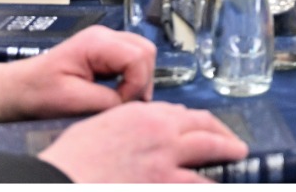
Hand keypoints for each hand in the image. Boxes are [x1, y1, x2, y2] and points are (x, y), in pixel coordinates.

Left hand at [0, 26, 154, 124]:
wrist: (17, 89)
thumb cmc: (35, 92)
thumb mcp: (71, 101)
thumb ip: (106, 101)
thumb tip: (131, 104)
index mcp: (95, 43)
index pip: (138, 56)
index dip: (136, 83)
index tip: (122, 102)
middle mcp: (104, 36)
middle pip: (146, 50)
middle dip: (142, 79)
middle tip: (126, 101)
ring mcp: (106, 42)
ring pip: (144, 53)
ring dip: (139, 78)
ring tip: (122, 98)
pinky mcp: (106, 52)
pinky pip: (133, 60)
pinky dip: (132, 77)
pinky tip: (119, 91)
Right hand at [37, 102, 248, 182]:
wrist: (57, 180)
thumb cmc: (69, 160)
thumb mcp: (98, 128)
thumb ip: (126, 126)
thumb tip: (141, 133)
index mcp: (140, 114)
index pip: (179, 113)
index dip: (195, 123)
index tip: (202, 129)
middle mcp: (160, 130)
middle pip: (204, 126)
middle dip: (222, 133)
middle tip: (234, 142)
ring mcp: (166, 158)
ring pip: (210, 149)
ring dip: (226, 153)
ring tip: (237, 155)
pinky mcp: (164, 182)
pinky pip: (197, 182)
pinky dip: (209, 182)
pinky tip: (218, 183)